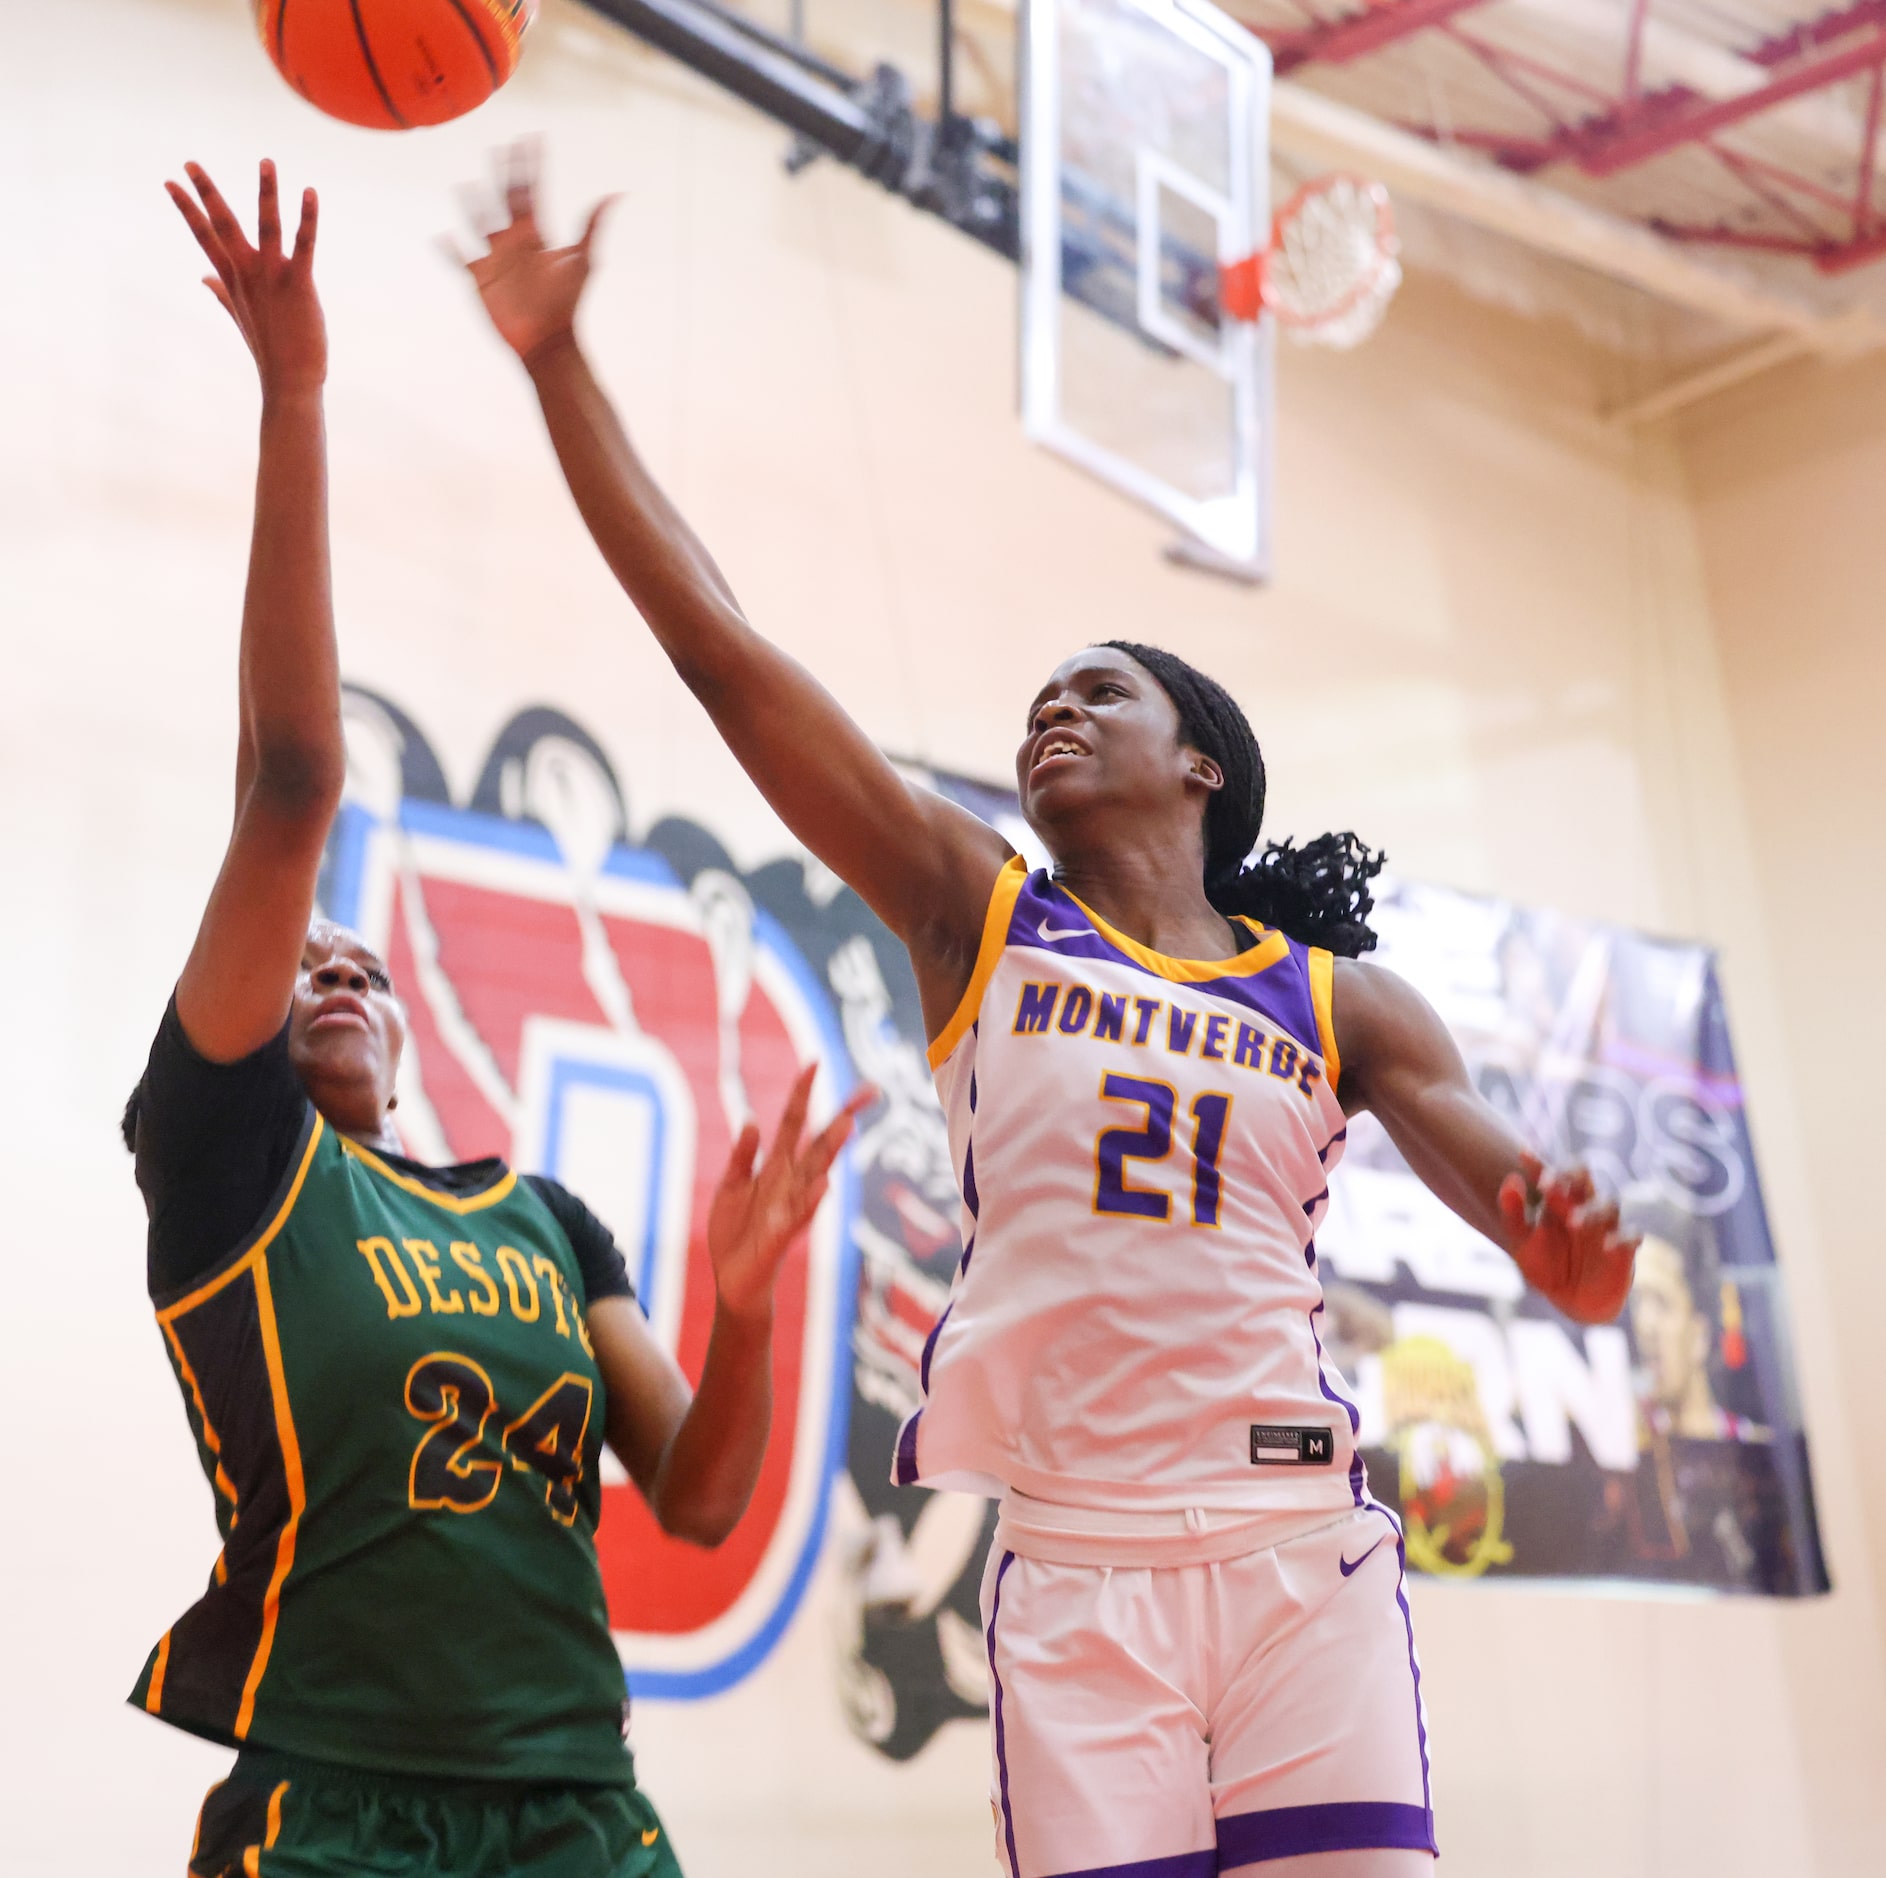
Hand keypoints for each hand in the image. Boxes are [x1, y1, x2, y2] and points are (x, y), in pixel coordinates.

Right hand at [167, 160, 323, 398]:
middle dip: (207, 193)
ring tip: (266, 161)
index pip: (204, 237)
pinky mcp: (299, 284)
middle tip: (189, 162)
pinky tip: (309, 193)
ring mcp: (272, 278)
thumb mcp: (240, 316)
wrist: (290, 382)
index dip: (187, 209)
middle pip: (223, 225)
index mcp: (233, 279)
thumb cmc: (270, 351)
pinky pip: (303, 245)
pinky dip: (307, 219)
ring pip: (266, 226)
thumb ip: (222, 293)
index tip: (170, 182)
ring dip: (266, 192)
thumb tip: (204, 278)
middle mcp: (248, 274)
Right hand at [450, 140, 613, 363]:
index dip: (530, 164)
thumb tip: (616, 195)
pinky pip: (461, 260)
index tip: (531, 138)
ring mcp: (496, 258)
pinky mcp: (480, 279)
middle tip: (499, 148)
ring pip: (479, 223)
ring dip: (472, 206)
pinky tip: (441, 237)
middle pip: (504, 199)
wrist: (547, 340)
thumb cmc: (567, 302)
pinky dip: (450, 250)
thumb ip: (592, 227)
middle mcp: (515, 240)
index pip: (531, 190)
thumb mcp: (583, 261)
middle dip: (502, 175)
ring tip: (465, 187)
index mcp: (537, 233)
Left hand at [706, 1065, 874, 1323]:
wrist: (733, 1281)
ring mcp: (791, 1207)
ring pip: (816, 1173)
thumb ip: (741, 1156)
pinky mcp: (782, 1234)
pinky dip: (812, 1200)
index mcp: (776, 1167)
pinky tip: (824, 1185)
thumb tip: (751, 1120)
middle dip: (841, 1116)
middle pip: (819, 1143)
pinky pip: (799, 1215)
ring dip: (831, 1150)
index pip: (795, 1123)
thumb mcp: (731, 1186)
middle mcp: (790, 1182)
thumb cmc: (735, 1232)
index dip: (802, 1093)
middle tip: (868, 1092)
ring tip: (846, 1126)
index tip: (814, 1062)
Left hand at [1498, 1151, 1637, 1324]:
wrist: (1571, 1300)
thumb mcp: (1522, 1242)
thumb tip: (1511, 1179)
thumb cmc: (1546, 1265)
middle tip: (1548, 1185)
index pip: (1552, 1174)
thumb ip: (1512, 1213)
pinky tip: (1607, 1246)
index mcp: (1558, 1202)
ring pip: (1609, 1204)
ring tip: (1572, 1222)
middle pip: (1584, 1178)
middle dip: (1570, 1176)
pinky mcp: (1625, 1250)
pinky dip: (1622, 1239)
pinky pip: (1631, 1236)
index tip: (1523, 1153)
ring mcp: (1606, 1226)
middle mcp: (1584, 1206)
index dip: (1539, 1164)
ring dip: (1591, 1211)